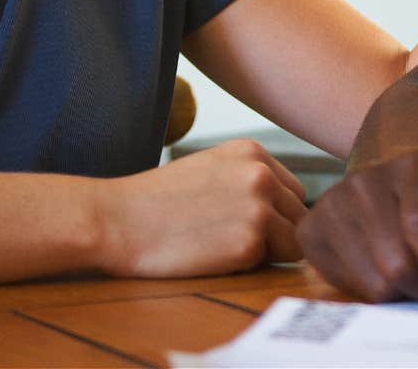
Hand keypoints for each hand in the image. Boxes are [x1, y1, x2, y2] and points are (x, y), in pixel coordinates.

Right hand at [98, 139, 306, 277]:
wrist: (117, 221)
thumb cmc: (158, 200)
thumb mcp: (210, 167)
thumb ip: (250, 177)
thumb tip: (290, 206)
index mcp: (253, 151)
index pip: (294, 192)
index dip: (275, 213)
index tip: (240, 222)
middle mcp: (261, 175)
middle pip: (299, 217)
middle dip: (276, 233)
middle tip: (230, 237)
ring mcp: (258, 209)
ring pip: (294, 243)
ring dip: (268, 252)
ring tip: (223, 245)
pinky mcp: (249, 244)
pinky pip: (271, 264)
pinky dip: (249, 266)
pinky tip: (214, 255)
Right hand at [297, 146, 417, 312]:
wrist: (401, 186)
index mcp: (415, 166)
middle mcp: (366, 179)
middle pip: (397, 263)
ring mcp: (332, 202)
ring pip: (373, 282)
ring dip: (402, 295)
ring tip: (415, 274)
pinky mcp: (310, 229)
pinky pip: (344, 285)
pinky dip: (371, 292)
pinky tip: (382, 268)